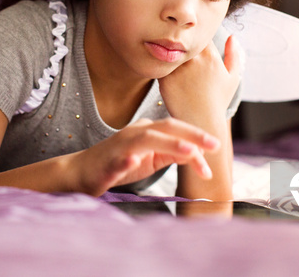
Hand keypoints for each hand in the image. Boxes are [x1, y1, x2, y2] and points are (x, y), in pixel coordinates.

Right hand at [68, 117, 219, 196]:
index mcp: (147, 130)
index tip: (217, 150)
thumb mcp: (152, 158)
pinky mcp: (107, 163)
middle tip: (215, 145)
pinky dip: (126, 160)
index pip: (177, 129)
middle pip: (166, 127)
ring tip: (189, 150)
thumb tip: (198, 154)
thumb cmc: (119, 164)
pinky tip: (134, 162)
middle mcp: (135, 132)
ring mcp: (120, 146)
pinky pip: (117, 160)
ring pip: (146, 140)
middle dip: (192, 134)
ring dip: (169, 143)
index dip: (198, 137)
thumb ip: (172, 153)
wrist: (81, 172)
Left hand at [158, 35, 241, 127]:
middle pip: (182, 42)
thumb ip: (233, 55)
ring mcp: (179, 69)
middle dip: (180, 45)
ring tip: (173, 67)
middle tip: (180, 56)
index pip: (199, 37)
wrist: (202, 122)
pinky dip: (162, 69)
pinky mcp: (165, 79)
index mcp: (210, 56)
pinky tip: (167, 78)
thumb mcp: (232, 78)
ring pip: (170, 52)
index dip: (194, 41)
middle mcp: (194, 60)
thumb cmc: (218, 101)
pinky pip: (160, 66)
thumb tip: (232, 36)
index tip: (193, 49)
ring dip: (169, 55)